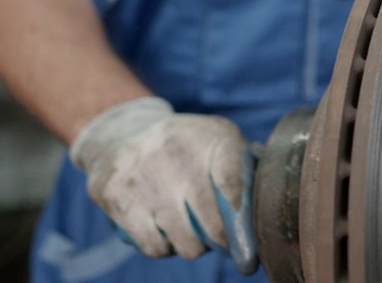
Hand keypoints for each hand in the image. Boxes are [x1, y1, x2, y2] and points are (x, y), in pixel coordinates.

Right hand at [70, 97, 258, 274]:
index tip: (250, 246)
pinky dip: (163, 248)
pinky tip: (165, 234)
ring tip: (191, 234)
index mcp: (213, 135)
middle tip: (223, 243)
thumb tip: (266, 204)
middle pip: (212, 224)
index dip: (242, 220)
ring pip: (184, 242)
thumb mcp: (218, 139)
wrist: (122, 133)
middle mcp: (176, 152)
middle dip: (222, 242)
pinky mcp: (115, 196)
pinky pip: (152, 245)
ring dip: (193, 247)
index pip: (233, 183)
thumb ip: (245, 167)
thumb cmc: (186, 145)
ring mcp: (143, 175)